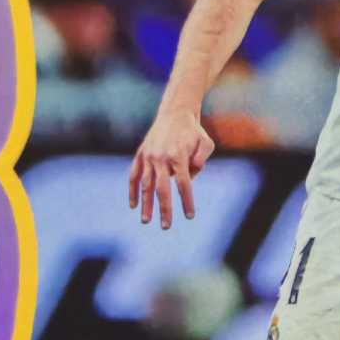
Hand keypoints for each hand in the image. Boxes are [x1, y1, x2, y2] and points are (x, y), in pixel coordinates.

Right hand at [129, 107, 214, 228]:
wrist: (175, 112)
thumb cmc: (194, 130)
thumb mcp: (206, 142)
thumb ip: (202, 159)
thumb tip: (190, 178)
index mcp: (178, 155)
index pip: (183, 184)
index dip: (186, 201)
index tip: (190, 216)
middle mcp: (161, 158)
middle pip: (162, 189)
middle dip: (164, 209)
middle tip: (166, 227)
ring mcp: (148, 156)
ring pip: (145, 184)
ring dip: (145, 204)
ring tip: (146, 221)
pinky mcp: (141, 154)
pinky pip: (134, 175)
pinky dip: (132, 190)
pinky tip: (133, 205)